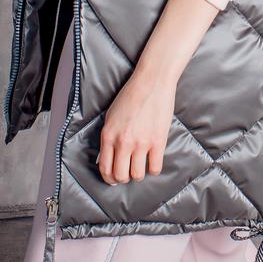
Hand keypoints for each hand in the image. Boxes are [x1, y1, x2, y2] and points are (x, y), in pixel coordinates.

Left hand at [97, 66, 176, 184]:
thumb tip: (108, 157)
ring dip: (139, 174)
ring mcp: (141, 143)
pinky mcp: (158, 142)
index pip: (105, 168)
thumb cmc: (131, 95)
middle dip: (124, 178)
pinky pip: (155, 168)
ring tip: (141, 165)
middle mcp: (123, 142)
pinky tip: (153, 160)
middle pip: (120, 176)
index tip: (114, 179)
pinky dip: (153, 168)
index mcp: (108, 135)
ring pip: (137, 175)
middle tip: (128, 173)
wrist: (152, 82)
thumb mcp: (111, 116)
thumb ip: (108, 137)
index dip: (110, 178)